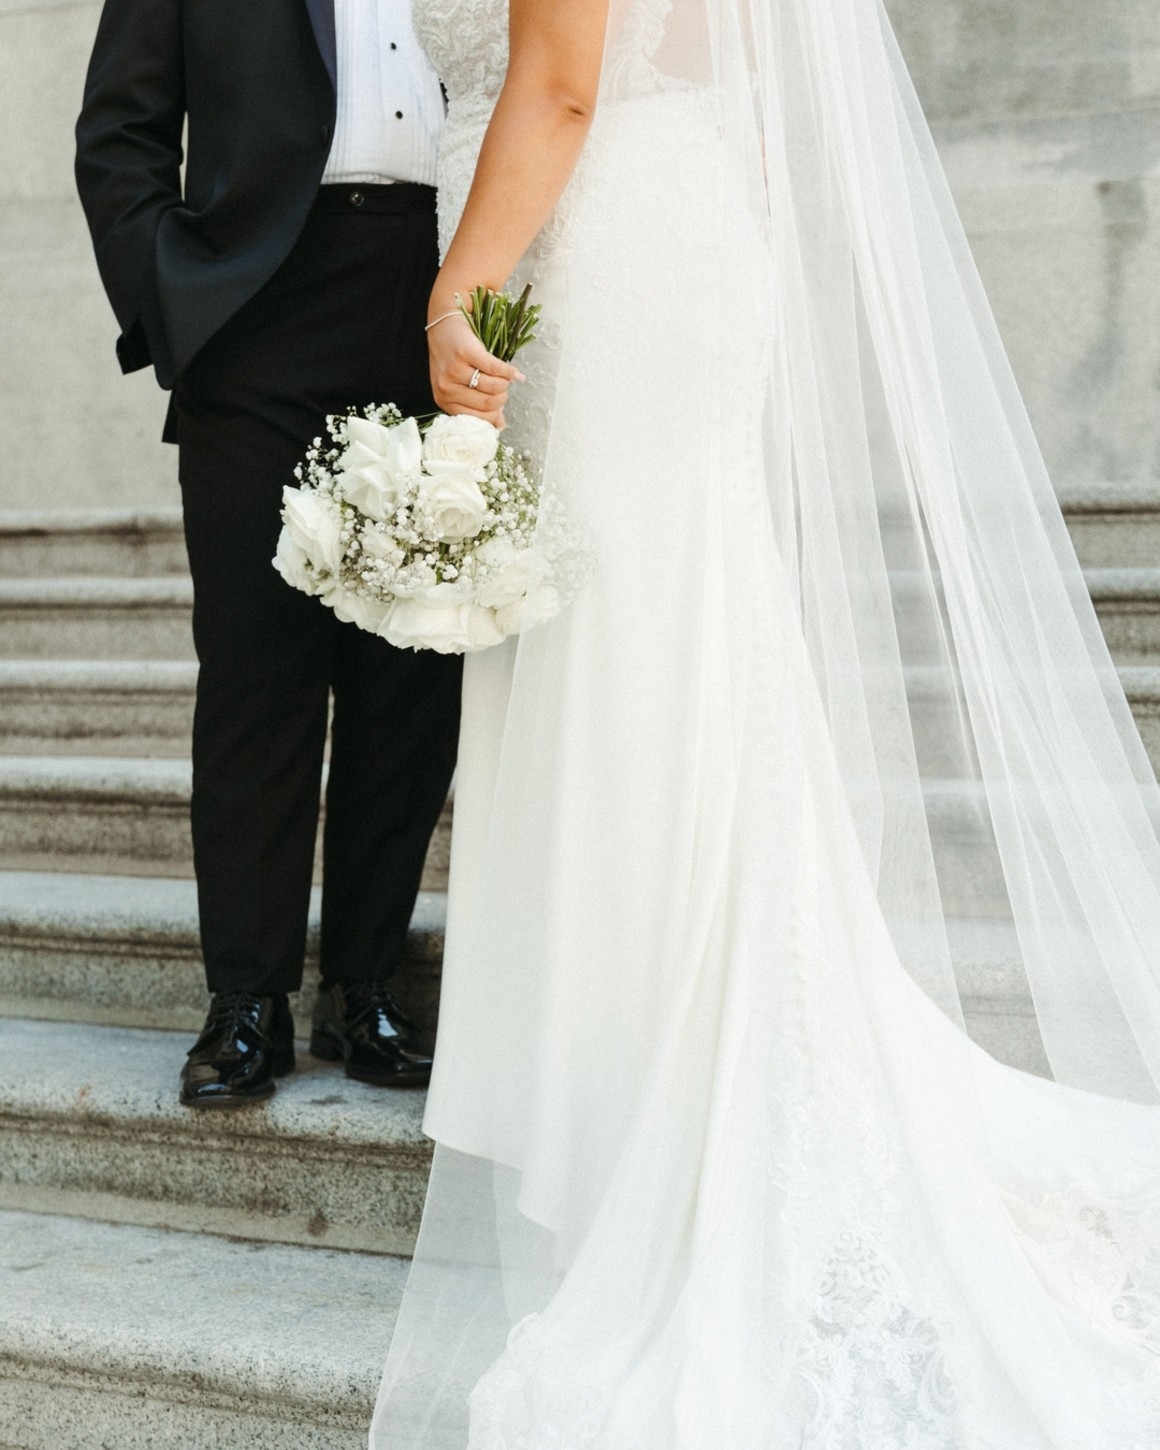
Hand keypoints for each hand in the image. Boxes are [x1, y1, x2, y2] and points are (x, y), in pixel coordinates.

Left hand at [427, 313, 523, 428]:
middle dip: (502, 396)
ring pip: (495, 387)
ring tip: (503, 376)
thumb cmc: (452, 358)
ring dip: (505, 382)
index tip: (499, 404)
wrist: (443, 325)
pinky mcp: (465, 353)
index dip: (494, 413)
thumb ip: (478, 406)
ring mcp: (454, 371)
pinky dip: (509, 372)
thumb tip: (501, 425)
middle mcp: (446, 388)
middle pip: (490, 403)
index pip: (478, 419)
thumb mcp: (459, 386)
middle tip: (502, 386)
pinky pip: (496, 369)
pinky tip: (514, 373)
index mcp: (444, 401)